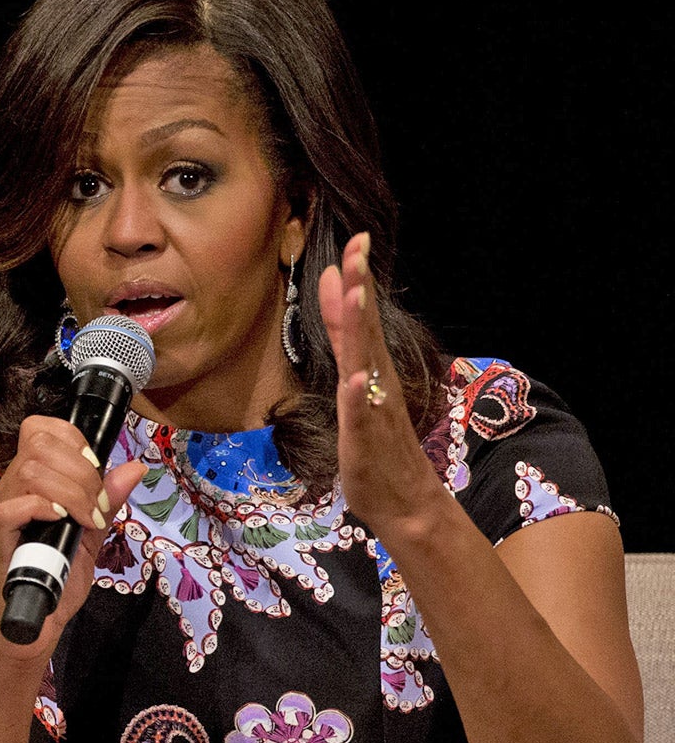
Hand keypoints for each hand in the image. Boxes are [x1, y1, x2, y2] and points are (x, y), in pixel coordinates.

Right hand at [0, 414, 146, 660]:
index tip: (94, 468)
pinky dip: (46, 509)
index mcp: (29, 483)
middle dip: (81, 468)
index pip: (39, 429)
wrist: (33, 627)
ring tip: (85, 519)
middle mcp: (9, 490)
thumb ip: (106, 502)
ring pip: (31, 471)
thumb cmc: (55, 581)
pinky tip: (64, 525)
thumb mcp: (90, 536)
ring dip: (72, 491)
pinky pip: (15, 506)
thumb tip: (133, 468)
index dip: (71, 437)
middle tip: (95, 504)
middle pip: (38, 443)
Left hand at [317, 231, 443, 541]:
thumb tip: (338, 300)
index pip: (360, 319)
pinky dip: (358, 398)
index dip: (357, 281)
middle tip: (358, 247)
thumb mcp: (352, 385)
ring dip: (360, 331)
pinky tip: (354, 380)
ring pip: (366, 365)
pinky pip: (363, 417)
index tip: (355, 241)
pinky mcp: (368, 441)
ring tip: (357, 296)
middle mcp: (377, 384)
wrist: (405, 502)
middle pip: (366, 330)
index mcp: (371, 371)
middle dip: (362, 289)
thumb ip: (344, 344)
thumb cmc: (376, 445)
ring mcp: (375, 411)